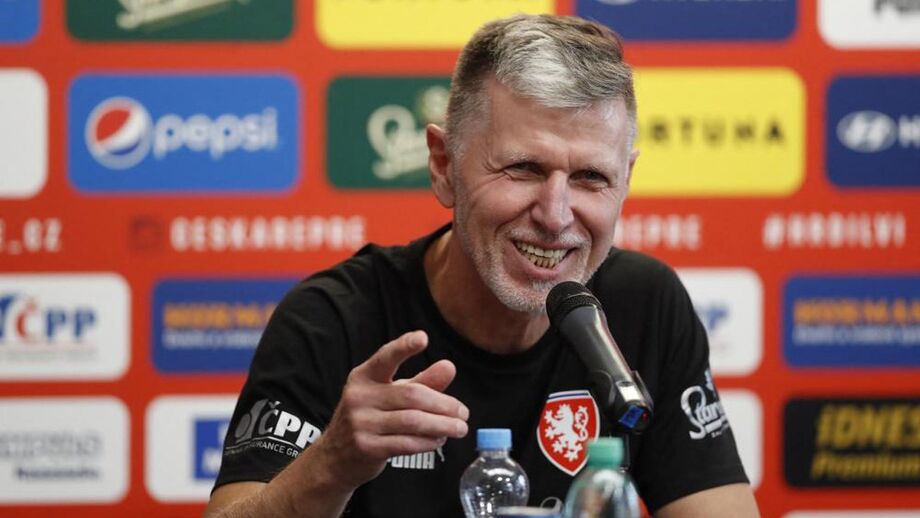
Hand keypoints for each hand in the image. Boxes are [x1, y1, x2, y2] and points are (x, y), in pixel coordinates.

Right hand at [312, 330, 468, 488]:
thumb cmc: (370, 418)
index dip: (403, 347)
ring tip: (459, 428)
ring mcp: (361, 423)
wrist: (336, 457)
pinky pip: (406, 443)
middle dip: (444, 404)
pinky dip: (428, 442)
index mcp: (364, 376)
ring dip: (442, 426)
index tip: (423, 338)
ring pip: (413, 421)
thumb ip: (422, 381)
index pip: (385, 357)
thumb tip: (449, 367)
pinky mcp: (367, 447)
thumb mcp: (391, 395)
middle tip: (463, 412)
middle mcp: (359, 396)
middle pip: (411, 395)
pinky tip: (439, 440)